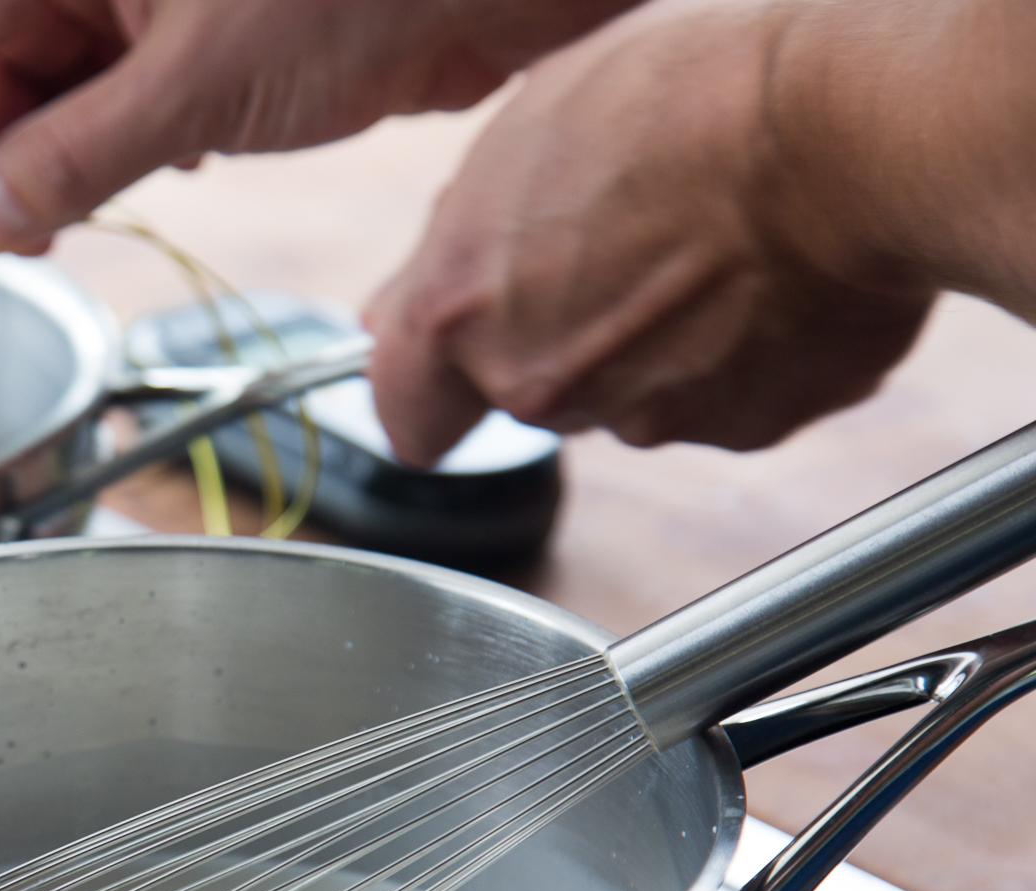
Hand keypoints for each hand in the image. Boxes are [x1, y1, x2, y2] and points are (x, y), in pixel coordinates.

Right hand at [0, 0, 638, 252]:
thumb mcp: (191, 89)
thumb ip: (69, 158)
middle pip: (3, 58)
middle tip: (7, 244)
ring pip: (71, 80)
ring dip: (63, 157)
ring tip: (69, 224)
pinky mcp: (220, 27)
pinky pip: (138, 88)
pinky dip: (131, 139)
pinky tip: (161, 172)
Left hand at [365, 0, 948, 464]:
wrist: (847, 131)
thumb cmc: (685, 98)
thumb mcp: (527, 133)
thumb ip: (461, 241)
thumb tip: (410, 302)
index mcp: (460, 313)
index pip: (407, 412)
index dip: (433, 391)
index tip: (453, 378)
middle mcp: (536, 384)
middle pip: (528, 390)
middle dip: (564, 337)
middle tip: (626, 246)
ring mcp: (643, 415)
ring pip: (630, 393)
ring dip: (658, 341)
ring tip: (710, 243)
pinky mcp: (744, 427)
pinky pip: (727, 396)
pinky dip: (743, 351)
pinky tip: (769, 272)